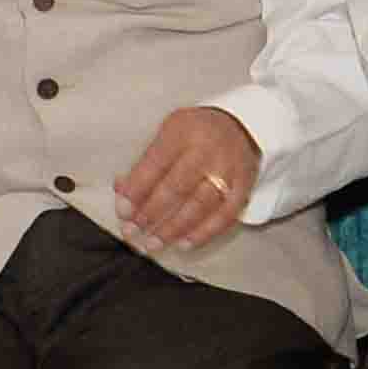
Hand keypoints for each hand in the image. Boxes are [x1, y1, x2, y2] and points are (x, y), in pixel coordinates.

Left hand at [114, 102, 263, 251]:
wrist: (241, 125)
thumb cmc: (196, 132)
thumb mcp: (167, 134)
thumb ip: (145, 163)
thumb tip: (122, 191)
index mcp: (184, 131)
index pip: (155, 164)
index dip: (136, 191)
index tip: (123, 211)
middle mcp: (209, 149)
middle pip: (177, 187)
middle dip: (151, 213)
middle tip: (133, 231)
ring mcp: (229, 168)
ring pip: (200, 204)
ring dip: (174, 228)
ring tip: (154, 243)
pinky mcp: (244, 185)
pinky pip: (226, 214)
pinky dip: (205, 232)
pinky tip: (185, 243)